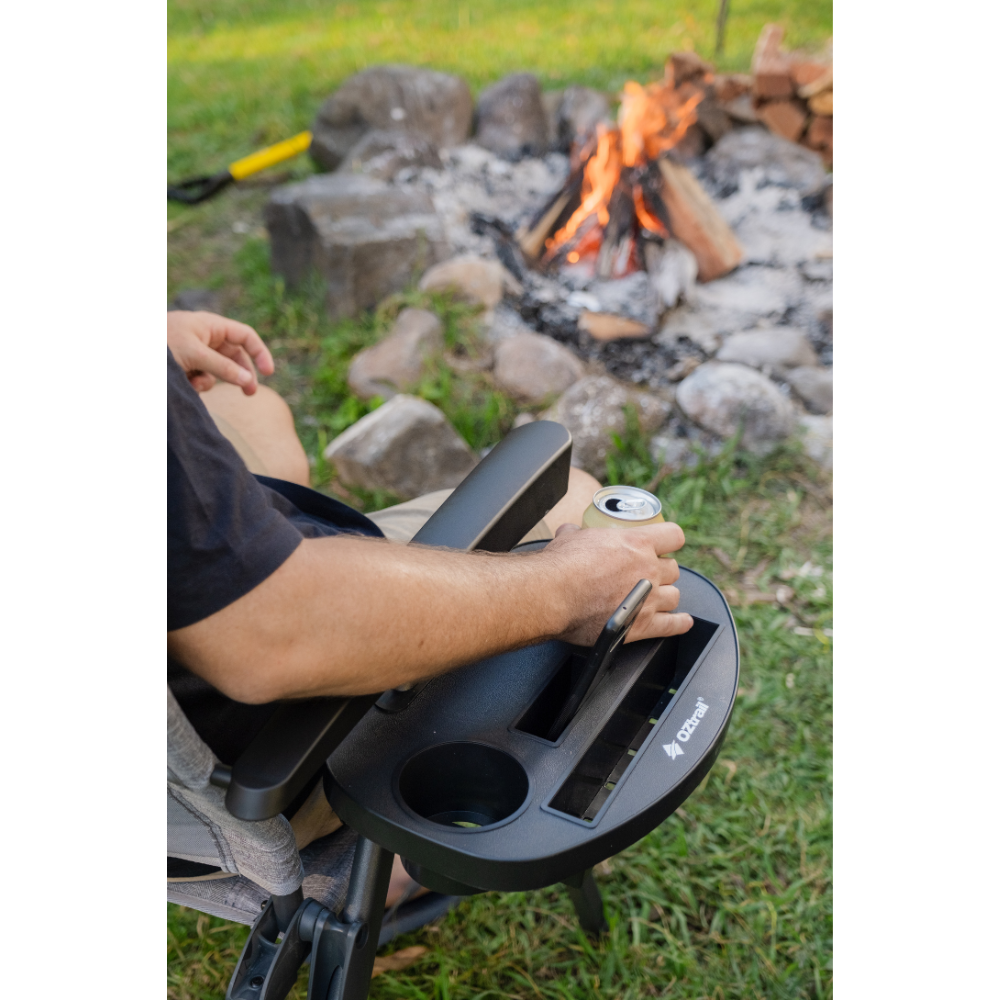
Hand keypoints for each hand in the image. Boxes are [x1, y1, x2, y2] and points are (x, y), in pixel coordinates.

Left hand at [167, 310, 273, 394]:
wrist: (131, 350)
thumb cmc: (161, 344)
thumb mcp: (195, 354)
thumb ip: (223, 368)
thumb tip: (248, 381)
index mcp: (211, 325)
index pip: (245, 336)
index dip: (259, 353)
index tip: (268, 373)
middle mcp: (206, 336)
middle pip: (235, 356)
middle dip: (241, 374)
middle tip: (249, 394)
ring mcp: (196, 351)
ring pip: (219, 370)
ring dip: (211, 380)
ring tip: (195, 383)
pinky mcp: (186, 365)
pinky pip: (203, 377)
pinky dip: (197, 383)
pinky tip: (184, 383)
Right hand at [543, 522, 692, 645]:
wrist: (552, 594)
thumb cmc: (560, 566)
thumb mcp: (570, 537)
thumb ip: (577, 533)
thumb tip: (570, 531)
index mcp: (636, 543)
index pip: (673, 535)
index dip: (669, 541)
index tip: (664, 547)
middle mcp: (648, 569)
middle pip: (673, 569)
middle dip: (662, 572)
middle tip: (648, 576)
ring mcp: (648, 599)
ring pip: (674, 596)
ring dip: (666, 597)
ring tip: (654, 599)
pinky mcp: (641, 625)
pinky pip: (672, 625)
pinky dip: (679, 624)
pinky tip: (682, 622)